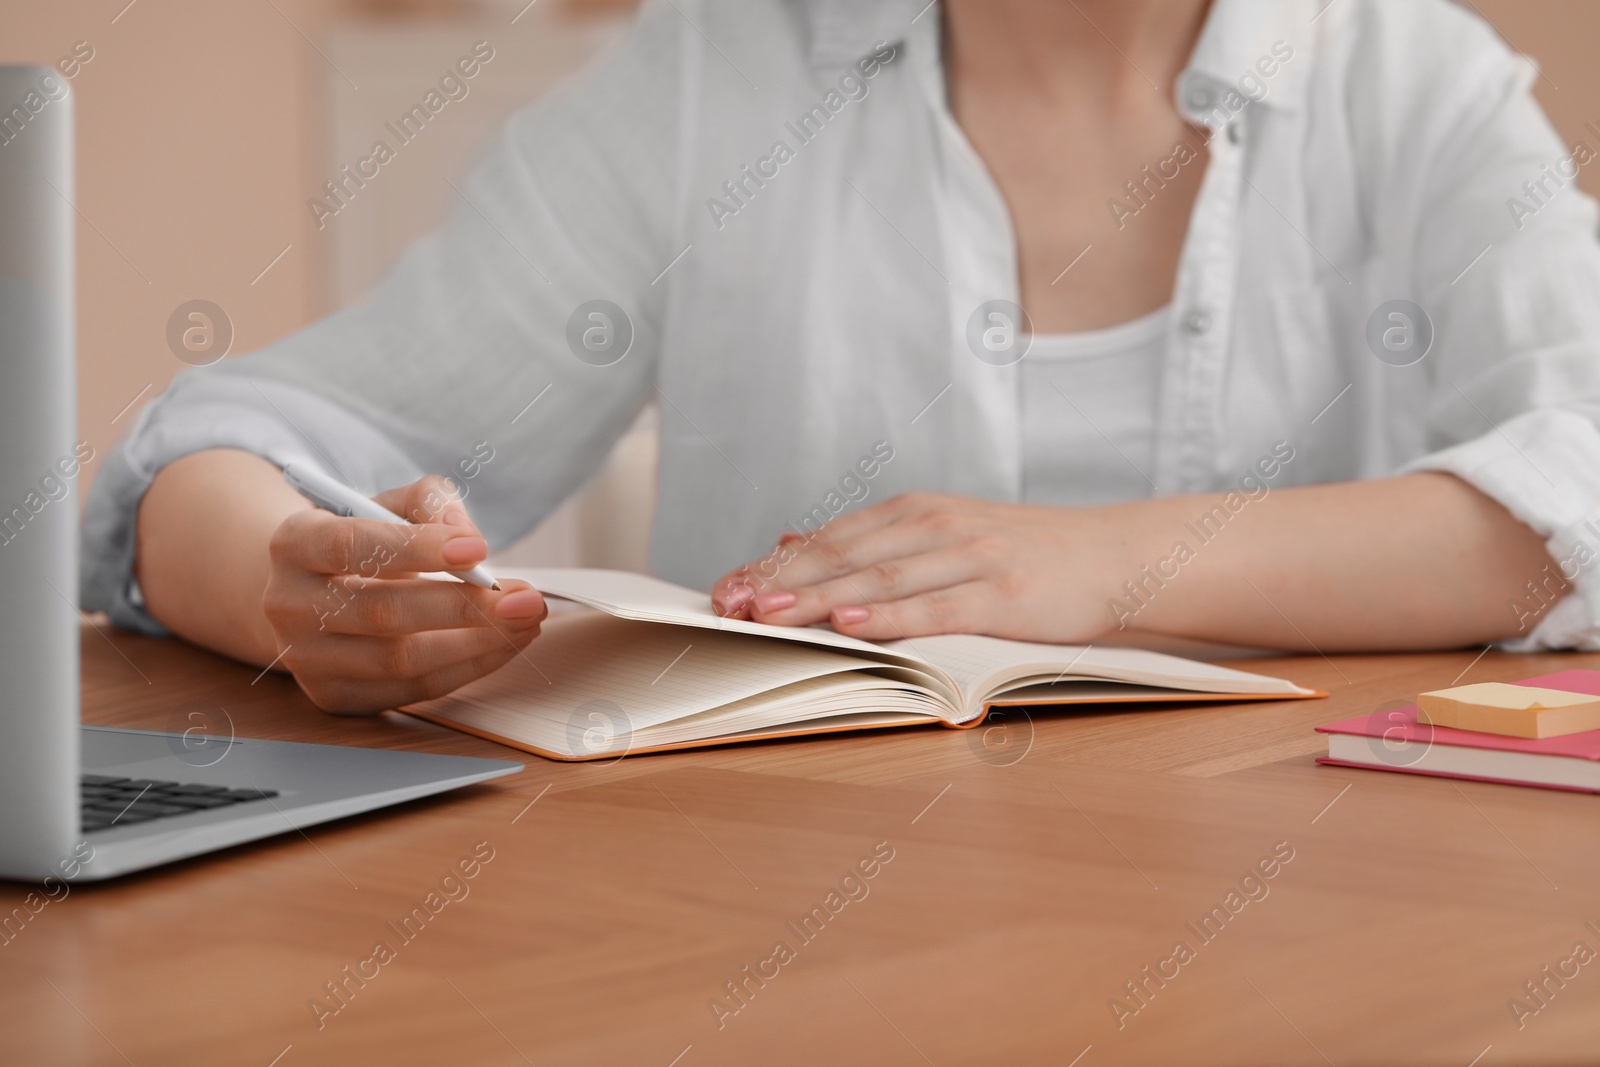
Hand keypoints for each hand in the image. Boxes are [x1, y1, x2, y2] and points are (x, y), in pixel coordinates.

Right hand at [261, 475, 546, 713]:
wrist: (315, 592)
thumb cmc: (364, 542)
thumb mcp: (389, 504)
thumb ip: (430, 503)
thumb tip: (468, 535)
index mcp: (295, 542)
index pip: (353, 545)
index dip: (418, 548)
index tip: (480, 548)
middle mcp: (289, 604)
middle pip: (382, 611)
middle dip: (465, 607)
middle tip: (526, 599)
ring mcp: (306, 659)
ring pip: (399, 660)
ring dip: (476, 644)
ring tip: (527, 622)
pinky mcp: (335, 695)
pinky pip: (411, 690)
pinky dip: (466, 669)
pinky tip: (503, 646)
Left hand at [710, 492, 1133, 642]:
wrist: (1114, 555)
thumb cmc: (1024, 555)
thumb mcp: (943, 535)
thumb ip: (872, 542)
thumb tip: (792, 541)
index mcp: (915, 512)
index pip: (830, 539)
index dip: (774, 566)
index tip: (723, 590)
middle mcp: (935, 526)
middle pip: (844, 557)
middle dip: (781, 582)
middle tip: (728, 604)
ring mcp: (969, 558)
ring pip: (881, 581)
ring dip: (821, 598)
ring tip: (770, 612)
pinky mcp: (1003, 595)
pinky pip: (937, 608)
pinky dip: (892, 618)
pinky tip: (853, 625)